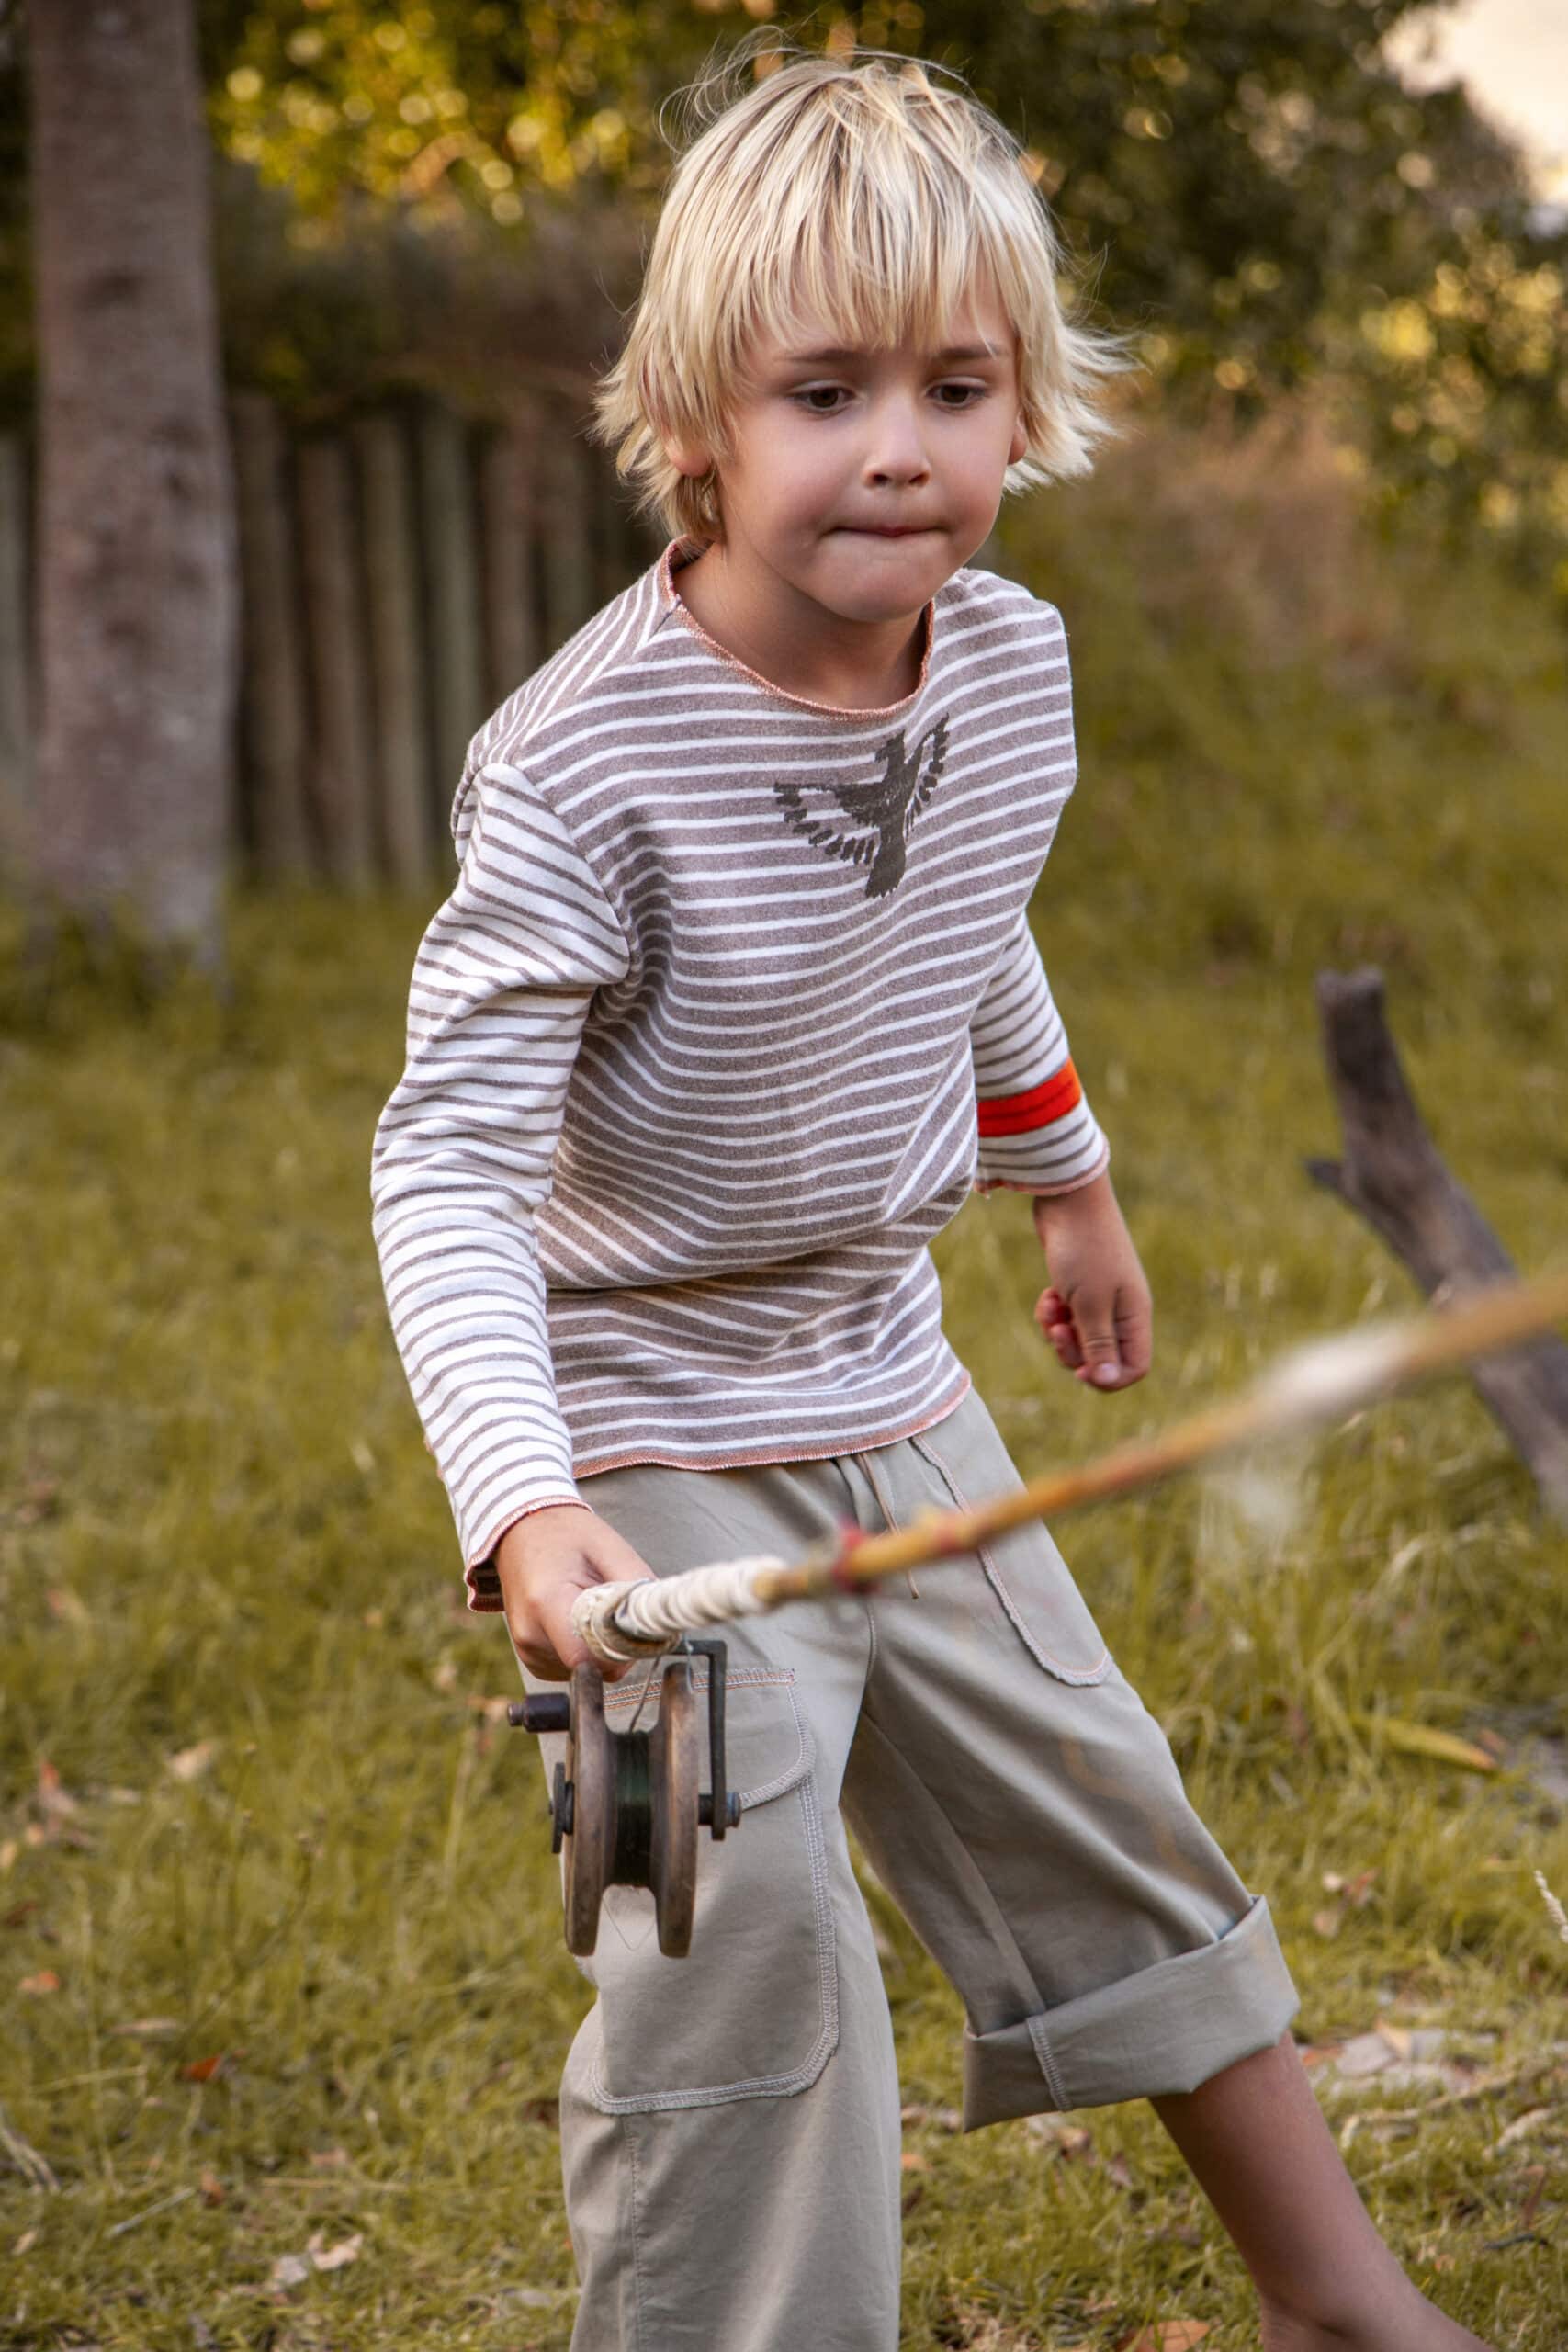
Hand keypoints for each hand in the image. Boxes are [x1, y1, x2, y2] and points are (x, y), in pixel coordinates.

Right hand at [493, 1503, 653, 1682]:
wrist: (522, 1531)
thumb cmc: (567, 1535)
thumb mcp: (609, 1548)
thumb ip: (634, 1590)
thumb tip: (657, 1627)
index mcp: (547, 1603)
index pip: (591, 1658)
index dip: (621, 1648)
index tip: (631, 1623)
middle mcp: (531, 1635)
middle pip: (592, 1666)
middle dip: (615, 1644)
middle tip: (612, 1606)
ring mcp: (527, 1650)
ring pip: (586, 1670)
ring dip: (599, 1646)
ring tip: (589, 1605)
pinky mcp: (531, 1659)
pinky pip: (572, 1668)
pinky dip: (585, 1649)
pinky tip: (578, 1618)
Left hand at [1031, 1169, 1151, 1391]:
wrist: (1066, 1199)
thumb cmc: (1083, 1250)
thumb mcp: (1089, 1303)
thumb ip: (1098, 1344)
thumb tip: (1105, 1379)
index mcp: (1134, 1316)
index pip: (1133, 1367)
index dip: (1108, 1378)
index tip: (1079, 1369)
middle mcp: (1121, 1311)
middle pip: (1100, 1358)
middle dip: (1072, 1352)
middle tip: (1057, 1331)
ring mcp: (1099, 1298)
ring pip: (1078, 1339)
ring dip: (1057, 1331)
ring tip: (1049, 1305)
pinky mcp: (1078, 1288)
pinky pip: (1065, 1319)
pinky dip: (1052, 1313)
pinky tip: (1047, 1296)